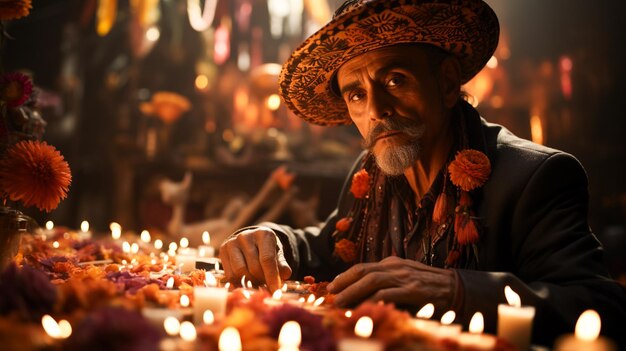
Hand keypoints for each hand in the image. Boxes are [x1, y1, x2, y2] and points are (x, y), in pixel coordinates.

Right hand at [219, 226, 291, 291]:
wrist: (250, 241)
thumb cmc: (266, 249)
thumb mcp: (277, 254)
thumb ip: (281, 265)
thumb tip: (286, 275)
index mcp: (263, 234)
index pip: (267, 259)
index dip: (272, 278)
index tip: (276, 292)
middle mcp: (246, 236)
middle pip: (254, 268)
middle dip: (262, 281)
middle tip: (266, 286)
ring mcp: (232, 242)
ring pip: (240, 272)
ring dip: (250, 282)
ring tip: (257, 282)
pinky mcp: (223, 250)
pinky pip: (230, 274)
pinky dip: (239, 283)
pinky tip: (246, 282)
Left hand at [326, 256, 455, 310]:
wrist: (456, 289)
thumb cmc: (428, 288)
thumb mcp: (404, 280)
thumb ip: (386, 284)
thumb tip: (361, 297)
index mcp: (392, 263)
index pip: (363, 267)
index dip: (345, 277)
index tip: (333, 287)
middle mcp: (396, 267)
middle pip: (363, 271)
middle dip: (344, 283)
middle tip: (331, 295)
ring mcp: (404, 277)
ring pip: (372, 281)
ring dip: (353, 292)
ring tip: (340, 303)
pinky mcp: (413, 290)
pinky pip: (388, 294)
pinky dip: (373, 300)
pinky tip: (363, 308)